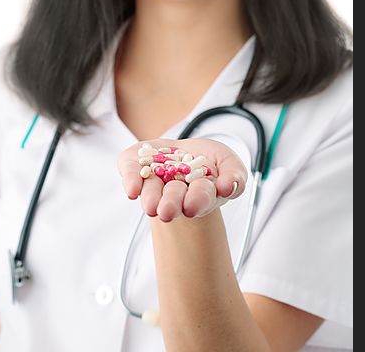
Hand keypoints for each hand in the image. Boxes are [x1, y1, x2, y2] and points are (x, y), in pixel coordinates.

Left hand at [117, 137, 247, 221]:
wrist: (182, 152)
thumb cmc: (209, 161)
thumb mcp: (229, 163)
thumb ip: (235, 175)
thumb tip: (227, 187)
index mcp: (199, 194)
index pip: (200, 198)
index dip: (196, 201)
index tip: (191, 207)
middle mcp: (173, 193)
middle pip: (172, 199)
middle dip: (170, 204)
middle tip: (166, 212)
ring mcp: (152, 180)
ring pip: (150, 191)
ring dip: (149, 197)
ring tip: (150, 206)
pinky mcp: (134, 164)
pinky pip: (129, 171)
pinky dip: (129, 178)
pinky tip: (132, 190)